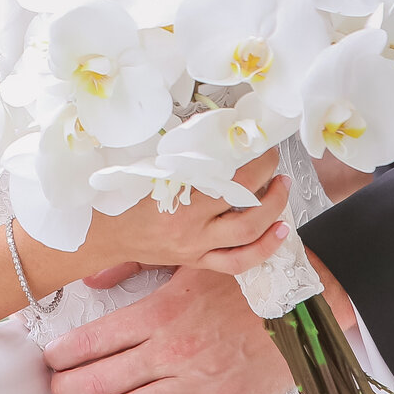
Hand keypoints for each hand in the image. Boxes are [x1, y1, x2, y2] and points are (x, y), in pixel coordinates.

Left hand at [42, 263, 293, 393]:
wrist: (305, 304)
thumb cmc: (246, 280)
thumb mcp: (190, 261)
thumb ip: (137, 266)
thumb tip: (91, 278)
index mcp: (160, 311)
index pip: (98, 338)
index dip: (66, 354)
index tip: (48, 361)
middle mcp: (172, 349)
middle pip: (105, 377)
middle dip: (71, 390)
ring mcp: (196, 380)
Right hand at [75, 148, 290, 278]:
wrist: (109, 236)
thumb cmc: (126, 199)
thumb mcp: (149, 170)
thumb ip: (180, 156)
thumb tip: (209, 130)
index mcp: (178, 202)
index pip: (226, 180)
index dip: (252, 163)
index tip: (261, 146)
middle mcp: (192, 229)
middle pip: (244, 210)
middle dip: (269, 185)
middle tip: (276, 164)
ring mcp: (198, 249)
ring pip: (247, 237)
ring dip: (274, 214)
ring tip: (283, 192)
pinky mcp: (200, 261)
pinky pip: (238, 262)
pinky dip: (264, 249)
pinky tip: (281, 233)